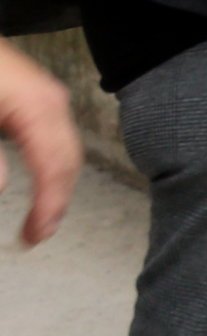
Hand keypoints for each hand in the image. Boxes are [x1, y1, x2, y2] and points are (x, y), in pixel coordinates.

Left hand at [0, 41, 77, 248]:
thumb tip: (2, 188)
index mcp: (38, 107)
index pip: (58, 166)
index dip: (49, 207)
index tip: (33, 238)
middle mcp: (52, 102)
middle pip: (70, 160)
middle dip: (56, 202)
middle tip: (34, 237)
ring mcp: (48, 98)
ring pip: (67, 151)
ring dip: (56, 187)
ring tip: (39, 218)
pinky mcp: (37, 98)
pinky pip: (57, 139)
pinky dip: (52, 167)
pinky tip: (40, 181)